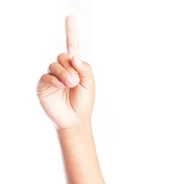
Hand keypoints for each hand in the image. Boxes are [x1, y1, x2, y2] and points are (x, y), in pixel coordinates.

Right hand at [36, 15, 94, 130]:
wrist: (75, 120)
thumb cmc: (83, 102)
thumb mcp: (89, 84)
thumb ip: (85, 69)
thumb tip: (74, 57)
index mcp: (74, 66)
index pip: (71, 46)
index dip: (71, 32)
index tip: (70, 17)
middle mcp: (62, 69)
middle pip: (62, 56)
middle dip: (70, 67)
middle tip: (75, 81)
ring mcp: (52, 76)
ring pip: (54, 65)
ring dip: (64, 74)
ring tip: (70, 85)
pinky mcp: (43, 85)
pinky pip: (47, 76)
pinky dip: (55, 80)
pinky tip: (60, 86)